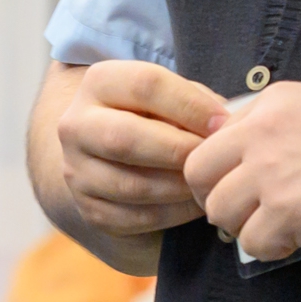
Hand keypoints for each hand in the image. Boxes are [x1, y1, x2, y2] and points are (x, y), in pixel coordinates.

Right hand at [55, 60, 228, 237]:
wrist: (107, 153)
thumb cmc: (151, 117)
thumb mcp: (166, 96)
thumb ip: (193, 100)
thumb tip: (225, 124)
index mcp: (98, 83)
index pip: (144, 85)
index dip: (190, 105)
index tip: (223, 122)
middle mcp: (76, 126)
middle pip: (125, 138)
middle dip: (179, 150)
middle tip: (213, 158)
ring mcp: (77, 171)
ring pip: (131, 185)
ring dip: (179, 187)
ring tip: (208, 182)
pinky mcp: (89, 210)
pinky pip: (135, 218)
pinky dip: (174, 214)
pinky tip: (195, 204)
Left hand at [184, 81, 300, 261]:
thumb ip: (282, 125)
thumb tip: (247, 150)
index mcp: (273, 103)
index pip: (213, 135)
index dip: (221, 167)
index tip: (240, 185)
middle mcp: (263, 131)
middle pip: (197, 172)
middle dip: (214, 197)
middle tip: (243, 213)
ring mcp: (272, 172)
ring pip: (219, 210)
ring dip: (242, 226)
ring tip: (277, 229)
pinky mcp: (287, 212)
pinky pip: (251, 241)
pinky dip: (268, 248)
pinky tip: (295, 242)